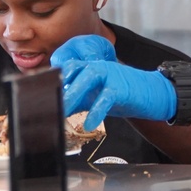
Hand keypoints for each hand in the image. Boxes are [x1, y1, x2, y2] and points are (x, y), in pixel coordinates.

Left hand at [51, 39, 175, 130]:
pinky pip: (106, 98)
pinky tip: (90, 123)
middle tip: (47, 104)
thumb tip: (55, 109)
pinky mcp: (120, 87)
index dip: (52, 80)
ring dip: (73, 94)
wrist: (151, 94)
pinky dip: (97, 111)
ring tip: (62, 110)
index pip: (65, 69)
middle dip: (59, 87)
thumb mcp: (93, 97)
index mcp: (87, 68)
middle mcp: (96, 67)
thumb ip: (76, 100)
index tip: (39, 93)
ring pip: (87, 78)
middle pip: (72, 71)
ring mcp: (109, 74)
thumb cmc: (120, 95)